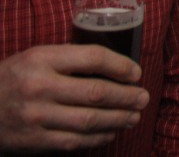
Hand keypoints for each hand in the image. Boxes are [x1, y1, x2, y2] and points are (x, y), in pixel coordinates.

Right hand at [0, 44, 148, 151]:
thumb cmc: (14, 78)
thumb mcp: (36, 57)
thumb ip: (69, 59)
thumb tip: (115, 67)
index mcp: (42, 59)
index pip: (93, 58)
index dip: (121, 65)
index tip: (136, 73)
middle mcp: (39, 87)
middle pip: (96, 92)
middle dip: (127, 96)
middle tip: (143, 97)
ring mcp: (36, 116)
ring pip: (89, 120)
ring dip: (118, 119)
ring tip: (134, 116)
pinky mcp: (34, 141)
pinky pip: (75, 141)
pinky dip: (98, 137)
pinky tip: (111, 132)